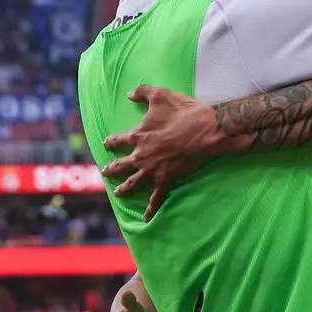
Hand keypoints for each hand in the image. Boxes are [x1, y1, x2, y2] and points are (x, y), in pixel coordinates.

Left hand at [102, 85, 223, 221]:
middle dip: (112, 169)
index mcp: (138, 136)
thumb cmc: (184, 112)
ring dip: (124, 189)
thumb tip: (129, 93)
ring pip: (133, 182)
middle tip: (106, 172)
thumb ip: (143, 92)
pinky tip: (146, 218)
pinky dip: (151, 208)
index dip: (111, 142)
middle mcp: (141, 155)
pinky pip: (156, 197)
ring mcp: (152, 169)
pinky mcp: (166, 179)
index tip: (106, 144)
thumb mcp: (161, 95)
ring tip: (118, 194)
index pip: (118, 140)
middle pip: (120, 165)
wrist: (205, 130)